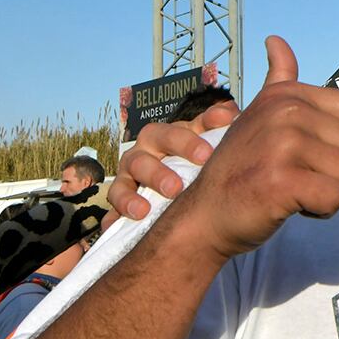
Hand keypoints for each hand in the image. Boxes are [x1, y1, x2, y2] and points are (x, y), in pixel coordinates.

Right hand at [109, 97, 238, 220]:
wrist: (180, 186)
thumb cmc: (197, 158)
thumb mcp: (207, 141)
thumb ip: (217, 127)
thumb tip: (227, 113)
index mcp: (166, 136)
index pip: (174, 134)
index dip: (188, 142)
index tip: (207, 155)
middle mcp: (144, 152)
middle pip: (143, 159)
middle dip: (159, 173)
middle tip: (177, 188)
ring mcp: (129, 175)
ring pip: (124, 182)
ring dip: (130, 198)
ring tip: (144, 210)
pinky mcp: (120, 199)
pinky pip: (111, 208)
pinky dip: (115, 216)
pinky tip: (120, 226)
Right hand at [165, 36, 338, 261]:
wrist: (204, 215)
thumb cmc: (242, 168)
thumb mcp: (260, 114)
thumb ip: (279, 79)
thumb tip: (275, 39)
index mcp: (287, 95)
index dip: (336, 140)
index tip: (302, 152)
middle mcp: (286, 113)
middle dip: (335, 170)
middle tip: (296, 176)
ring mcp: (283, 145)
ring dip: (329, 191)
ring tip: (294, 189)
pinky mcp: (282, 182)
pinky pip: (336, 198)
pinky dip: (321, 210)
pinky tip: (291, 205)